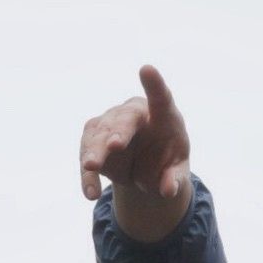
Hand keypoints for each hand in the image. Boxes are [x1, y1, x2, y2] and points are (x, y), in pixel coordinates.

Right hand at [79, 64, 192, 243]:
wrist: (145, 169)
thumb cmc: (167, 162)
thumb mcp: (176, 174)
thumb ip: (175, 180)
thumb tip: (168, 190)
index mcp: (163, 116)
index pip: (160, 97)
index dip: (154, 84)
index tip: (146, 69)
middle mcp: (134, 114)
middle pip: (124, 118)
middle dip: (118, 130)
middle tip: (114, 145)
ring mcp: (110, 123)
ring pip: (99, 135)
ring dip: (95, 151)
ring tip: (91, 167)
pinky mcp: (93, 139)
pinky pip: (87, 154)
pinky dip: (88, 174)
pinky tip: (91, 192)